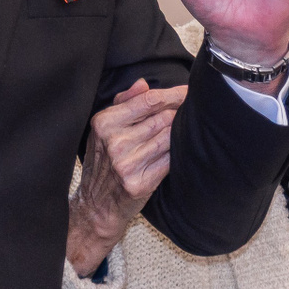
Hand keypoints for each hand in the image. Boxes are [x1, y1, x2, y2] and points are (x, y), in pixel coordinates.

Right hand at [67, 80, 185, 273]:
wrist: (97, 204)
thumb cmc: (104, 161)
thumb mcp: (104, 128)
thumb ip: (123, 102)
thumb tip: (143, 84)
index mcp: (104, 123)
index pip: (147, 101)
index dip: (172, 94)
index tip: (188, 91)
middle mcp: (115, 142)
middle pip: (162, 118)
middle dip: (180, 112)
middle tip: (191, 109)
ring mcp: (127, 164)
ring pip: (168, 137)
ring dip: (180, 132)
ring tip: (188, 128)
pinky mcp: (140, 183)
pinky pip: (170, 160)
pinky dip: (178, 152)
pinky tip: (182, 148)